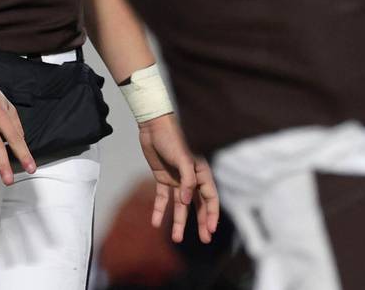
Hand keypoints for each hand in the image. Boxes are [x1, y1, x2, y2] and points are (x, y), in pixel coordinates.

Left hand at [138, 113, 219, 243]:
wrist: (153, 125)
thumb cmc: (173, 137)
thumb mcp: (183, 157)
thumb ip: (187, 179)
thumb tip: (186, 201)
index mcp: (200, 172)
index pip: (210, 197)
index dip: (211, 214)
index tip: (210, 230)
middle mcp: (190, 178)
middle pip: (197, 204)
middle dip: (200, 222)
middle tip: (204, 240)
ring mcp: (176, 179)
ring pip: (179, 205)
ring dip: (178, 221)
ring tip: (176, 239)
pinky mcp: (162, 177)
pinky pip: (162, 197)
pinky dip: (159, 209)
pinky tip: (155, 222)